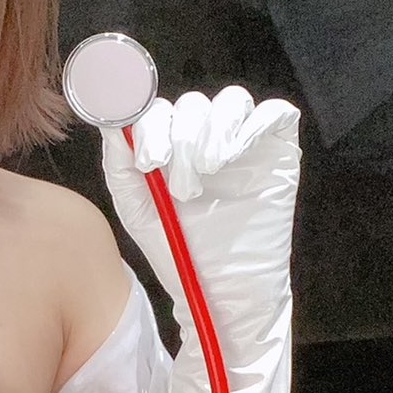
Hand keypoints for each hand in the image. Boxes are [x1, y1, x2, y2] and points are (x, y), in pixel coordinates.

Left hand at [100, 86, 300, 338]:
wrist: (220, 291)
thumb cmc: (178, 252)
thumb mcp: (137, 210)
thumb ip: (120, 165)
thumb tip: (112, 123)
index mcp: (172, 147)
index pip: (160, 110)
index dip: (151, 125)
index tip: (149, 162)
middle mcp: (207, 139)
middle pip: (194, 104)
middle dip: (183, 139)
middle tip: (182, 187)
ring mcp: (246, 143)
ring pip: (232, 102)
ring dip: (214, 132)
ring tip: (207, 173)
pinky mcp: (280, 151)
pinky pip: (276, 113)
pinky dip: (253, 125)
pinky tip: (234, 157)